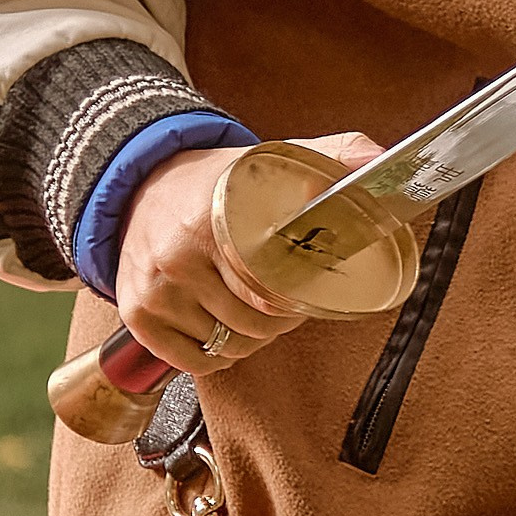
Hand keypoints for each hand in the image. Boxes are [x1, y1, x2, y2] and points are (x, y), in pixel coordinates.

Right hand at [114, 131, 384, 374]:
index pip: (268, 290)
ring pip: (223, 345)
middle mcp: (176, 257)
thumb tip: (379, 158)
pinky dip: (213, 355)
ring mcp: (153, 289)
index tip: (308, 292)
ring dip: (248, 340)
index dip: (297, 300)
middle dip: (279, 323)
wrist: (145, 183)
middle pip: (250, 323)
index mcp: (210, 221)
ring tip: (255, 312)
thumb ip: (331, 154)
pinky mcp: (136, 314)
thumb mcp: (271, 160)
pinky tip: (222, 327)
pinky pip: (191, 361)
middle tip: (286, 305)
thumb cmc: (217, 180)